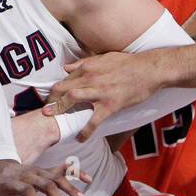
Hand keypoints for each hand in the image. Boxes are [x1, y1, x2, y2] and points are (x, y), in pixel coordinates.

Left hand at [0, 159, 85, 195]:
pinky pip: (62, 170)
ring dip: (71, 188)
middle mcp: (27, 175)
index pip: (26, 190)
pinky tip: (89, 179)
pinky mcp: (44, 170)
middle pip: (46, 184)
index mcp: (12, 183)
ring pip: (56, 177)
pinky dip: (76, 172)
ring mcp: (37, 171)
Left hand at [44, 50, 170, 141]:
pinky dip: (85, 131)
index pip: (65, 78)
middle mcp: (90, 77)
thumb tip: (67, 67)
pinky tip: (80, 138)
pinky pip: (93, 120)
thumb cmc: (128, 63)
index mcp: (88, 67)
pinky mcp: (110, 105)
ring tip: (53, 120)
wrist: (150, 70)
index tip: (50, 97)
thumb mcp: (104, 58)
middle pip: (62, 88)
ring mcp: (100, 91)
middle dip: (51, 99)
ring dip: (60, 109)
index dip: (55, 89)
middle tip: (46, 110)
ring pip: (72, 99)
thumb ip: (84, 63)